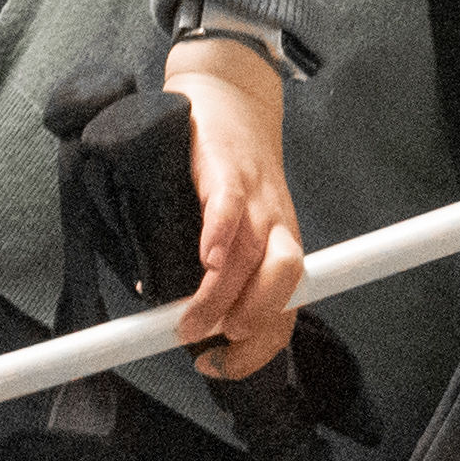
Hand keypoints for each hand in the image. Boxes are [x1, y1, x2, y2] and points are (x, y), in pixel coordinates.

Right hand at [160, 35, 305, 376]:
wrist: (231, 95)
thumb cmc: (227, 171)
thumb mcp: (233, 227)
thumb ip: (213, 271)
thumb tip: (175, 320)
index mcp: (279, 246)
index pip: (284, 308)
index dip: (257, 345)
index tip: (219, 366)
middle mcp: (275, 224)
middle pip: (283, 282)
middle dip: (249, 323)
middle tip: (206, 345)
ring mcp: (255, 196)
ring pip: (253, 256)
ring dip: (221, 297)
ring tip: (186, 322)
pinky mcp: (227, 166)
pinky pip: (231, 206)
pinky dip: (221, 235)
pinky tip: (205, 260)